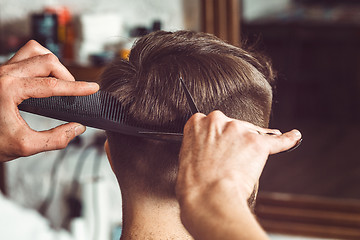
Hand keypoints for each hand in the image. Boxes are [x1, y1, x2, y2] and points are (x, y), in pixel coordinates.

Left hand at [0, 40, 98, 161]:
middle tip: (74, 92)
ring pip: (35, 51)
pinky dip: (40, 62)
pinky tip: (44, 77)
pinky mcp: (0, 71)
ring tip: (59, 81)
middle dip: (66, 75)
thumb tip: (77, 128)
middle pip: (47, 61)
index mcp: (8, 89)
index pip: (52, 85)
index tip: (93, 88)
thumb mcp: (24, 146)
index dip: (77, 88)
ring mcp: (0, 70)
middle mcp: (3, 73)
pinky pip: (25, 55)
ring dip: (53, 63)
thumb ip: (56, 139)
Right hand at [176, 111, 300, 239]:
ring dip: (250, 147)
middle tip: (230, 160)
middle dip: (233, 140)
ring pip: (251, 133)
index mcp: (197, 123)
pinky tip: (293, 136)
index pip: (212, 123)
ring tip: (245, 166)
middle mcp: (217, 121)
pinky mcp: (257, 142)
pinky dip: (286, 140)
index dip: (217, 137)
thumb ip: (200, 146)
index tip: (219, 145)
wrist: (208, 197)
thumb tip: (210, 151)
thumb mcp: (187, 157)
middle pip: (232, 125)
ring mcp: (238, 130)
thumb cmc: (195, 185)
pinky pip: (277, 140)